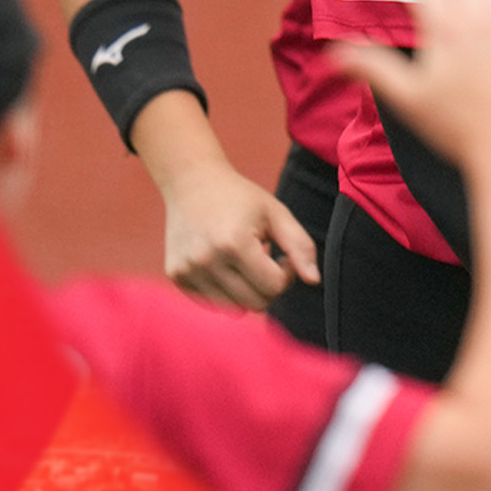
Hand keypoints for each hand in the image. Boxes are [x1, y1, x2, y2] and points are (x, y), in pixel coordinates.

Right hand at [159, 160, 318, 309]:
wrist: (191, 181)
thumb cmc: (240, 198)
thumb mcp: (276, 213)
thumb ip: (300, 246)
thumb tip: (314, 281)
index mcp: (234, 243)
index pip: (274, 287)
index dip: (287, 274)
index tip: (283, 256)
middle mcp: (206, 260)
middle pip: (255, 304)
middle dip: (268, 287)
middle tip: (266, 260)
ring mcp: (187, 270)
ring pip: (234, 309)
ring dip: (247, 290)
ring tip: (244, 261)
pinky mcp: (176, 275)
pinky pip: (212, 303)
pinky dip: (225, 290)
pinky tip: (224, 263)